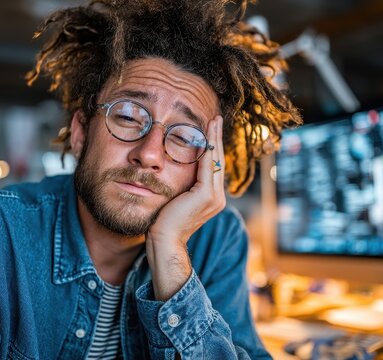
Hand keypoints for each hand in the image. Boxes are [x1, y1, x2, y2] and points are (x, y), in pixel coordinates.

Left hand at [146, 115, 225, 299]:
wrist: (164, 242)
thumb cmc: (164, 223)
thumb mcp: (175, 199)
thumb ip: (182, 186)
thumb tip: (175, 168)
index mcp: (211, 198)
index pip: (214, 167)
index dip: (212, 147)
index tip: (210, 129)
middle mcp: (217, 197)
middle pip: (218, 160)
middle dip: (216, 137)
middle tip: (216, 117)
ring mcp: (214, 197)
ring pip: (215, 160)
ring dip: (214, 138)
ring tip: (213, 120)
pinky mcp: (206, 195)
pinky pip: (208, 166)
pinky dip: (207, 148)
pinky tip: (206, 133)